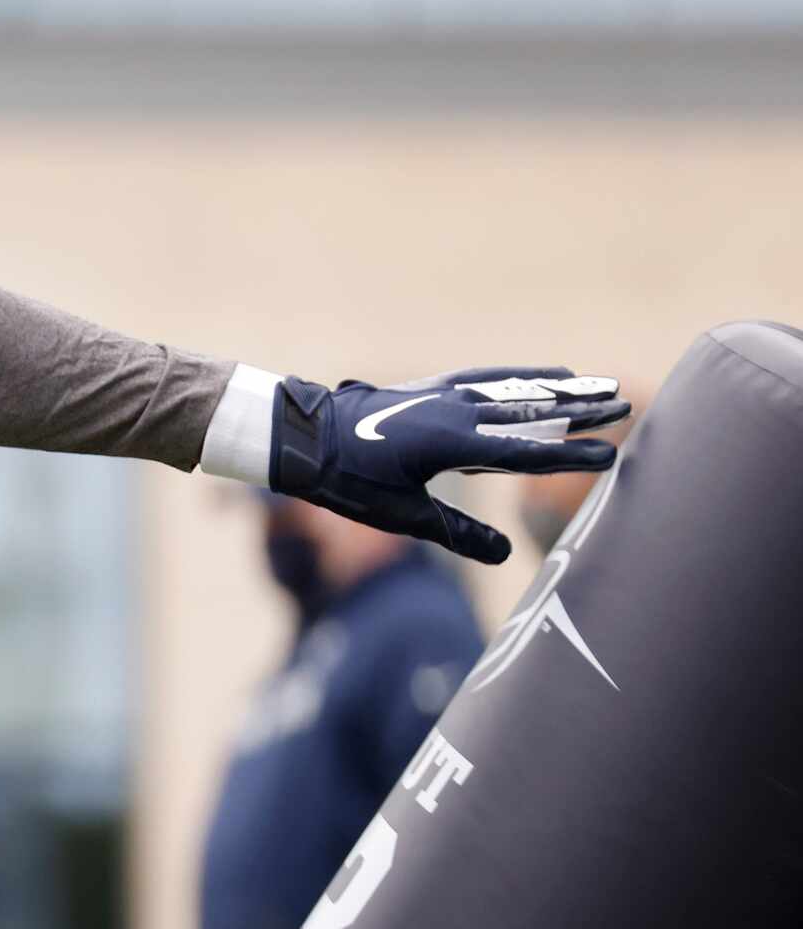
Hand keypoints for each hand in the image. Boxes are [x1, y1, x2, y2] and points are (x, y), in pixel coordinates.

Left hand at [270, 366, 628, 563]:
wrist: (301, 436)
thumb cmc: (348, 480)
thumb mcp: (400, 515)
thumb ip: (455, 534)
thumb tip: (506, 554)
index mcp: (451, 445)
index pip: (525, 452)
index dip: (570, 455)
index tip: (612, 455)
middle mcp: (455, 412)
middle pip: (530, 410)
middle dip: (580, 409)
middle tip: (627, 404)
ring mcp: (444, 394)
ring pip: (514, 388)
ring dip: (558, 387)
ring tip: (598, 383)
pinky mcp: (433, 386)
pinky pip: (489, 377)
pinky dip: (522, 375)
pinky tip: (546, 374)